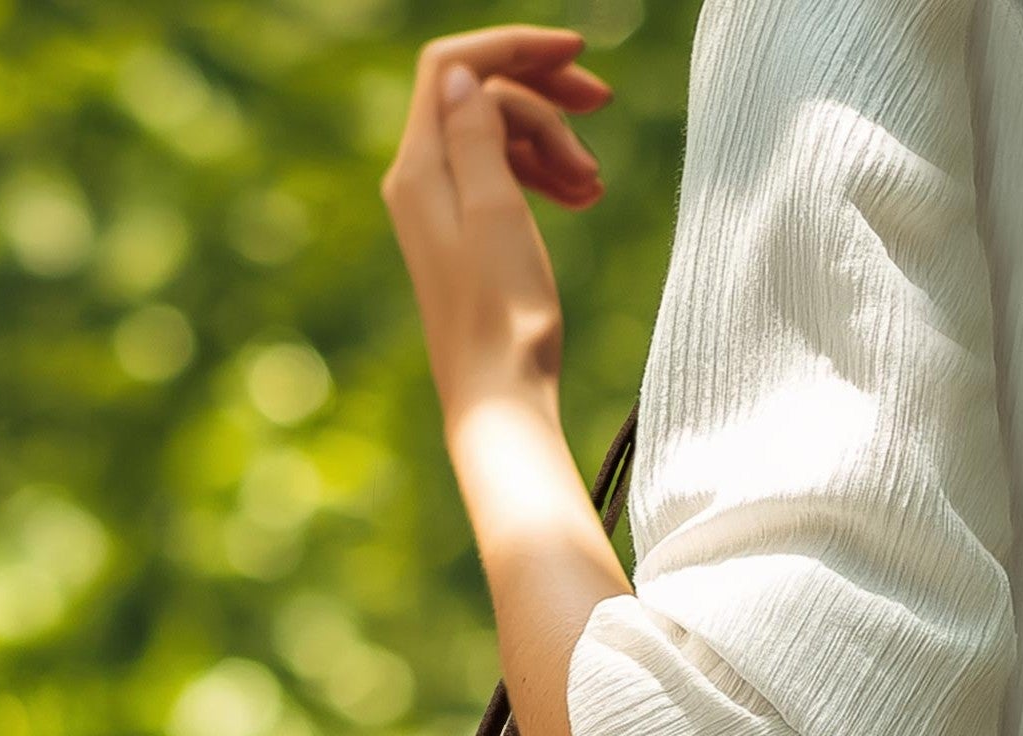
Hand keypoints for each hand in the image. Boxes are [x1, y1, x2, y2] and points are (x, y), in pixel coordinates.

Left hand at [381, 26, 611, 426]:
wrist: (500, 400)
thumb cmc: (503, 317)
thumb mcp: (494, 211)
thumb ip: (476, 135)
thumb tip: (465, 76)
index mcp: (420, 167)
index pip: (456, 67)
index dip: (515, 48)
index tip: (578, 52)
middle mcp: (421, 180)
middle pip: (478, 96)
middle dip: (541, 92)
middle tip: (601, 102)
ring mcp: (444, 209)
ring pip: (498, 138)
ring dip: (552, 142)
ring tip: (594, 183)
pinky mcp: (468, 238)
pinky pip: (504, 178)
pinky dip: (543, 175)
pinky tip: (583, 196)